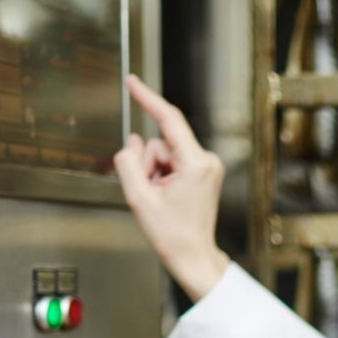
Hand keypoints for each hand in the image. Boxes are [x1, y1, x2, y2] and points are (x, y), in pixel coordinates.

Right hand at [114, 74, 229, 299]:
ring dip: (155, 172)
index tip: (132, 82)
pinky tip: (168, 196)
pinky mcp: (204, 171)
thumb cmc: (172, 234)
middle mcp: (207, 160)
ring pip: (164, 152)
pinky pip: (173, 161)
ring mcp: (208, 166)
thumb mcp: (138, 198)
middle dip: (147, 163)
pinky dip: (163, 175)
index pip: (169, 119)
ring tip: (161, 198)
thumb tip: (132, 143)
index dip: (148, 98)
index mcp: (195, 163)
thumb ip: (128, 163)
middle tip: (150, 192)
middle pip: (160, 142)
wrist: (193, 256)